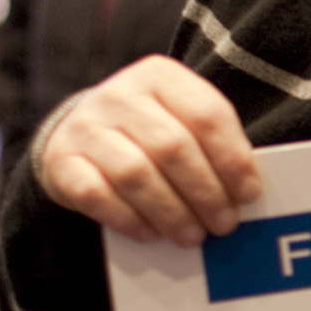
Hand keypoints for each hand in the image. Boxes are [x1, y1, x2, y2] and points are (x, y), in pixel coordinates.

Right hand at [37, 55, 261, 246]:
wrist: (81, 132)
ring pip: (136, 174)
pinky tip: (151, 234)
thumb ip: (211, 145)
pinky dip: (129, 219)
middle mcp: (119, 94)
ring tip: (193, 236)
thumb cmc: (150, 131)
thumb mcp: (181, 119)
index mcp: (160, 75)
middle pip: (172, 147)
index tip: (249, 194)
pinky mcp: (61, 160)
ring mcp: (85, 126)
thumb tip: (244, 194)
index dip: (233, 160)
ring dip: (171, 212)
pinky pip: (97, 196)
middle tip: (224, 224)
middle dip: (206, 193)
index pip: (207, 115)